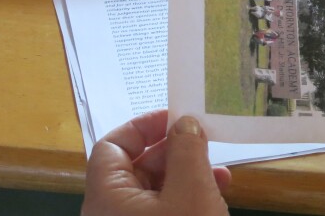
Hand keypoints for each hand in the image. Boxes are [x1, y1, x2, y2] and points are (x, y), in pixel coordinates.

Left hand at [82, 110, 230, 215]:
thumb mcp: (191, 190)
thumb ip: (186, 149)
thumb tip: (184, 123)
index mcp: (106, 197)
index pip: (111, 146)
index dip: (143, 126)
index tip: (177, 118)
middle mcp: (111, 211)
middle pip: (136, 165)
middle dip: (174, 149)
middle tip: (203, 139)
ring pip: (155, 187)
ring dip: (188, 172)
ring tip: (218, 168)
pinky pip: (165, 207)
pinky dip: (188, 195)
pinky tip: (218, 189)